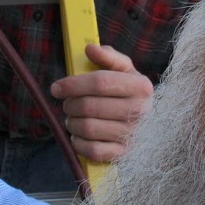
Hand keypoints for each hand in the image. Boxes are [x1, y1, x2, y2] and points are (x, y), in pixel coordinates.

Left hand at [50, 44, 152, 162]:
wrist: (148, 125)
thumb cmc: (129, 93)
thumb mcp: (125, 70)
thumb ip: (108, 56)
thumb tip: (90, 49)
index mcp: (141, 87)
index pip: (100, 82)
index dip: (73, 84)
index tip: (56, 87)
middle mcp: (140, 112)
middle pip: (90, 106)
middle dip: (70, 104)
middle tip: (67, 104)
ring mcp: (133, 135)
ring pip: (88, 128)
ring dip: (72, 123)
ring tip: (73, 118)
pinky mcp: (124, 155)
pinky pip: (92, 150)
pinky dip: (79, 142)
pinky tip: (79, 135)